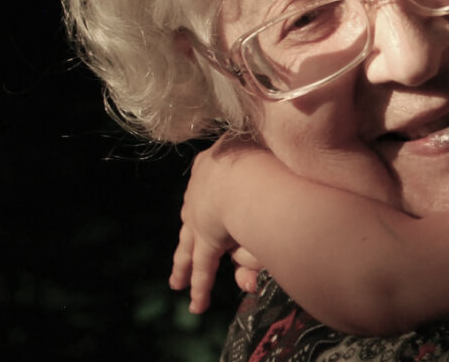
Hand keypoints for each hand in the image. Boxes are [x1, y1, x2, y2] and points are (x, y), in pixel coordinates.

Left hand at [169, 136, 266, 312]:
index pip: (211, 179)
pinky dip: (200, 287)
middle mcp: (202, 187)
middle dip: (191, 234)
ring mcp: (201, 215)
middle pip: (195, 215)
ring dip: (185, 264)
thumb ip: (262, 151)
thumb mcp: (263, 143)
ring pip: (190, 244)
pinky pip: (203, 268)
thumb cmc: (267, 149)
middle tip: (183, 251)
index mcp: (216, 158)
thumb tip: (270, 155)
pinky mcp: (207, 240)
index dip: (214, 191)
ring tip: (178, 282)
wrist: (250, 172)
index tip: (216, 198)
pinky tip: (196, 304)